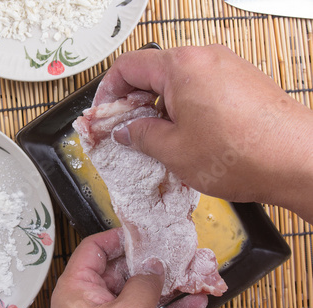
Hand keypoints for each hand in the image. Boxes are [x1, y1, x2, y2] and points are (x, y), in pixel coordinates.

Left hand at [47, 228, 207, 307]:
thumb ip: (143, 285)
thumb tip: (153, 269)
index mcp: (77, 289)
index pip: (94, 250)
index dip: (117, 237)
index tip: (141, 232)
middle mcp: (89, 303)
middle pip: (120, 272)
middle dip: (149, 264)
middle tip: (172, 253)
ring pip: (138, 296)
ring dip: (165, 288)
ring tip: (189, 274)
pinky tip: (193, 304)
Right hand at [95, 44, 312, 220]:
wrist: (298, 161)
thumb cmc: (238, 154)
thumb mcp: (173, 150)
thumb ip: (140, 135)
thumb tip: (125, 131)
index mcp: (181, 66)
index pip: (128, 66)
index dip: (108, 91)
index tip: (103, 113)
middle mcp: (204, 57)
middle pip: (154, 71)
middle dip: (135, 101)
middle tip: (128, 130)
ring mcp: (227, 66)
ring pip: (178, 81)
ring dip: (160, 106)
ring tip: (159, 138)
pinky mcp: (242, 81)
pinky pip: (201, 87)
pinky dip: (185, 106)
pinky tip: (188, 134)